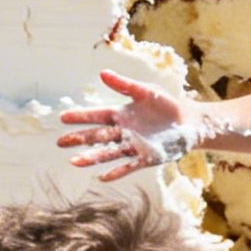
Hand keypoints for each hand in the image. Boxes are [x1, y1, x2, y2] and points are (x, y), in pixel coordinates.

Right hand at [57, 69, 205, 179]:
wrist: (190, 121)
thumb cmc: (166, 104)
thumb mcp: (146, 91)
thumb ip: (125, 84)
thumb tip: (102, 73)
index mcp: (121, 114)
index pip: (97, 116)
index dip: (81, 117)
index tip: (63, 117)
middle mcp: (123, 132)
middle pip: (98, 136)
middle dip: (79, 139)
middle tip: (60, 142)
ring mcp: (134, 146)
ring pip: (109, 153)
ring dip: (92, 157)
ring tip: (74, 161)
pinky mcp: (147, 158)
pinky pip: (129, 166)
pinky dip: (117, 171)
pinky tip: (103, 176)